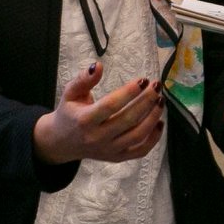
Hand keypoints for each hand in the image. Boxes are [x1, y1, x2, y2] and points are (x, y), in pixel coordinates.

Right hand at [33, 61, 163, 164]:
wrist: (62, 143)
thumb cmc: (69, 113)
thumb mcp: (70, 93)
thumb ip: (84, 79)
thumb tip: (98, 65)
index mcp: (84, 120)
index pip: (110, 106)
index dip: (128, 93)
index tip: (143, 80)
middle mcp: (97, 137)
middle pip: (128, 120)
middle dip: (146, 102)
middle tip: (157, 86)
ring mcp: (108, 150)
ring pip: (137, 136)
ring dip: (152, 117)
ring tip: (160, 101)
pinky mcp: (117, 157)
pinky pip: (140, 151)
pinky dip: (154, 138)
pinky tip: (160, 122)